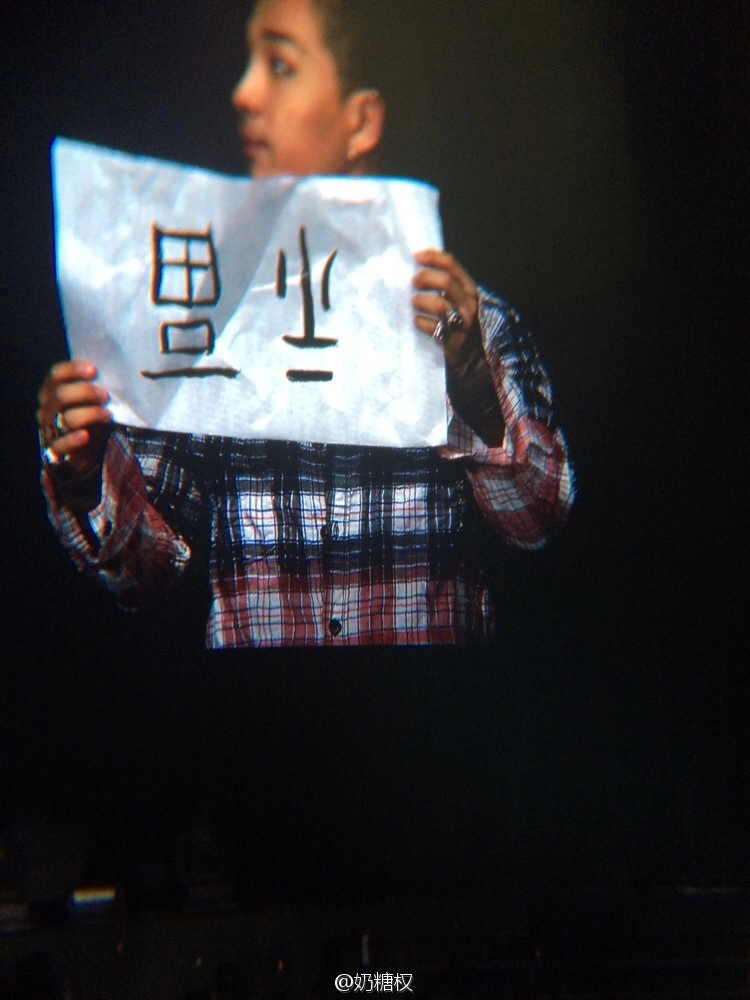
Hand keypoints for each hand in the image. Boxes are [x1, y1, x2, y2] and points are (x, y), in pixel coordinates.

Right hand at [37, 360, 111, 476]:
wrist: (87, 457)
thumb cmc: (92, 422)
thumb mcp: (92, 403)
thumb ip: (95, 388)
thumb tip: (115, 372)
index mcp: (52, 392)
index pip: (56, 375)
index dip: (72, 370)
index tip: (93, 370)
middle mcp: (48, 409)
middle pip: (60, 395)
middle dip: (85, 392)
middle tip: (105, 395)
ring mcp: (50, 430)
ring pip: (64, 418)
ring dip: (89, 414)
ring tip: (107, 415)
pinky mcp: (55, 451)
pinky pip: (60, 444)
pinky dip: (72, 439)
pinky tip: (85, 435)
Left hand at [412, 249, 479, 367]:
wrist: (469, 356)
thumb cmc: (457, 323)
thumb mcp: (457, 300)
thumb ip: (445, 285)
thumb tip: (418, 266)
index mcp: (469, 289)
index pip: (452, 265)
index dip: (433, 258)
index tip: (415, 257)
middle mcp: (469, 304)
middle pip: (446, 282)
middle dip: (426, 278)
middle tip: (413, 282)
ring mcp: (464, 323)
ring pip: (440, 305)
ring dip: (422, 301)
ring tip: (414, 302)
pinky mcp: (454, 341)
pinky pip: (433, 327)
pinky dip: (420, 322)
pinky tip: (416, 321)